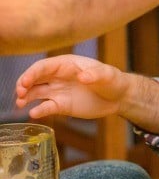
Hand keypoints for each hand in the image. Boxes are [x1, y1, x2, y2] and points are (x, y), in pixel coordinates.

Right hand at [15, 55, 133, 119]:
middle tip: (19, 94)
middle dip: (23, 84)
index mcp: (66, 64)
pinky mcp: (62, 105)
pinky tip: (34, 113)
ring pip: (35, 93)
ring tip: (20, 103)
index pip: (43, 67)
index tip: (25, 82)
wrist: (120, 97)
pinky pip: (46, 107)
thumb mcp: (108, 75)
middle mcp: (58, 77)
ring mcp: (58, 91)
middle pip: (34, 78)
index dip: (32, 73)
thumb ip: (95, 75)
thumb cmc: (113, 80)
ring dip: (25, 97)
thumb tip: (82, 77)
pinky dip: (39, 110)